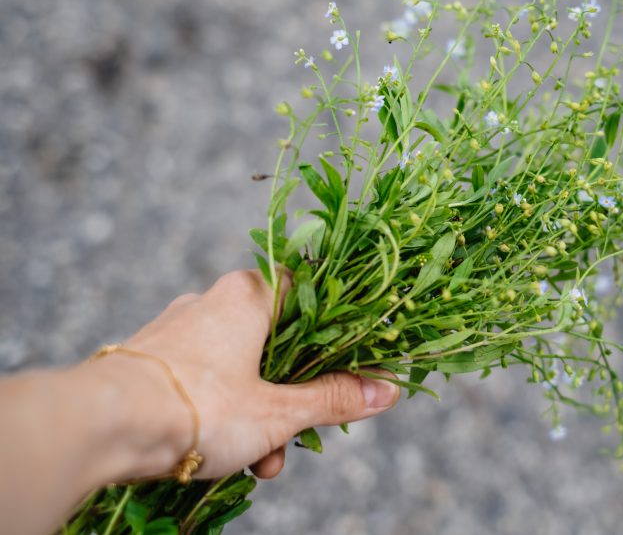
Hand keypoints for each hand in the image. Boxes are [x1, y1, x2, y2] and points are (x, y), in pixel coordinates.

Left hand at [98, 269, 399, 480]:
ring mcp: (177, 330)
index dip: (331, 335)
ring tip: (257, 463)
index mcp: (248, 295)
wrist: (101, 426)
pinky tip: (219, 457)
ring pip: (238, 369)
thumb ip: (333, 399)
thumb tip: (387, 390)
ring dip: (256, 417)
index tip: (340, 373)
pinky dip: (219, 416)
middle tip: (294, 439)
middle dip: (289, 399)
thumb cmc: (198, 407)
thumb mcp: (278, 412)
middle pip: (275, 344)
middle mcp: (211, 301)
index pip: (307, 294)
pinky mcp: (151, 360)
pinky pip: (202, 382)